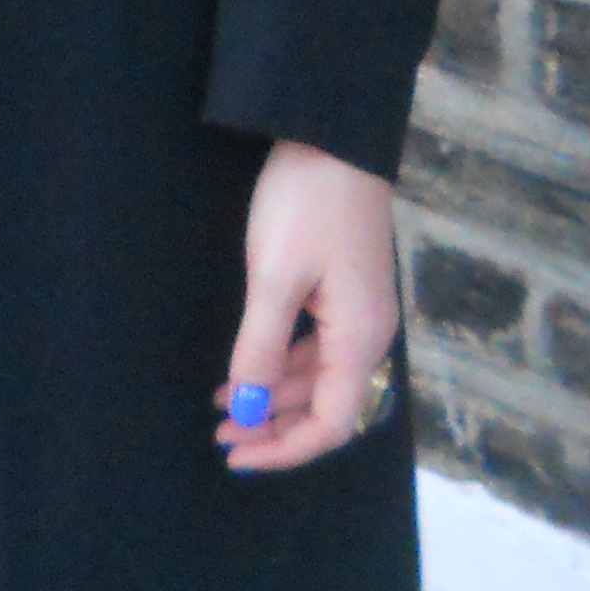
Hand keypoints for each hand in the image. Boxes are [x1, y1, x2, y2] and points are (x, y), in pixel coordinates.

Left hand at [215, 139, 402, 472]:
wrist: (333, 135)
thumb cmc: (306, 205)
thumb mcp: (273, 280)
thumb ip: (258, 350)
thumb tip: (245, 410)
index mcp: (361, 339)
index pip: (332, 424)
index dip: (285, 450)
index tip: (236, 455)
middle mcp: (369, 334)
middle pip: (326, 406)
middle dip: (273, 426)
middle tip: (220, 435)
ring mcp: (359, 312)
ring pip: (318, 377)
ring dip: (272, 396)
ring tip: (222, 404)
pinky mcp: (345, 290)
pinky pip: (316, 346)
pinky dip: (279, 364)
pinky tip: (244, 366)